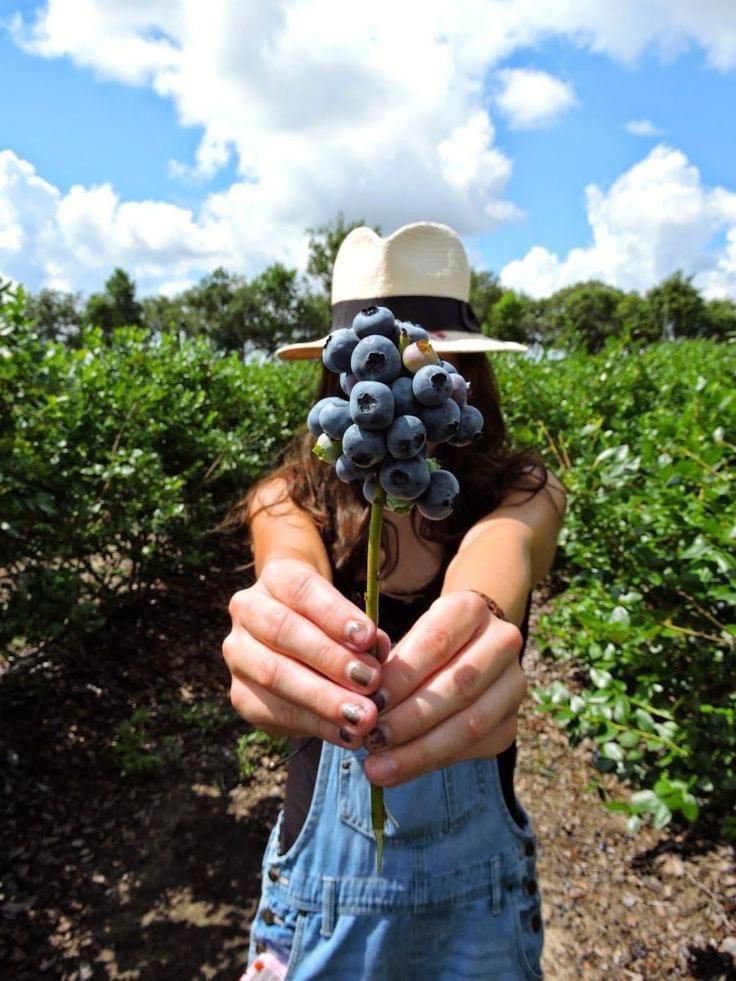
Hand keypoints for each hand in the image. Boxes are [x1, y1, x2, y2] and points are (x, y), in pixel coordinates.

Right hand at [223, 557, 390, 747]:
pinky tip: (347, 734)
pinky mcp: (240, 694)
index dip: (334, 614)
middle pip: (283, 630)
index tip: (368, 636)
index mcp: (276, 578)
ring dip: (323, 698)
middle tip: (370, 681)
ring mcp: (238, 653)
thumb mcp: (347, 615)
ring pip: (274, 674)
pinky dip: (316, 725)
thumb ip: (363, 633)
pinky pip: (275, 712)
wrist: (293, 637)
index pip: (302, 590)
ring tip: (362, 715)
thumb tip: (377, 653)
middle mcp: (247, 610)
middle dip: (330, 659)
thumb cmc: (330, 622)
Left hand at [361, 590, 525, 785]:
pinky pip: (476, 747)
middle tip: (371, 740)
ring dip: (420, 750)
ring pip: (470, 723)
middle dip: (409, 719)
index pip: (436, 644)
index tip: (369, 703)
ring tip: (379, 767)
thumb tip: (360, 704)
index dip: (401, 678)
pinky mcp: (511, 720)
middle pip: (457, 686)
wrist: (466, 650)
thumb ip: (387, 667)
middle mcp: (502, 641)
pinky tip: (401, 769)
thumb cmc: (422, 646)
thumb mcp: (404, 640)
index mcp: (471, 609)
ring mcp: (513, 683)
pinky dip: (435, 761)